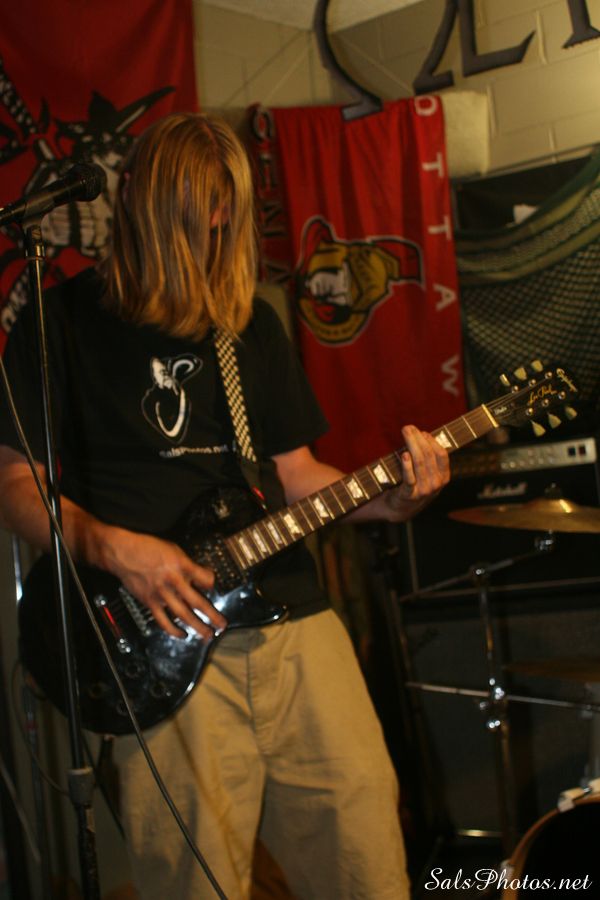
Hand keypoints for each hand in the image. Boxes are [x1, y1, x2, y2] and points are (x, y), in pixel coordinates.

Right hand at [99, 527, 226, 638]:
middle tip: (222, 625)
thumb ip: (187, 564)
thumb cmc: (147, 548)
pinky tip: (183, 635)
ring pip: (183, 615)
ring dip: (198, 627)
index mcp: (181, 565)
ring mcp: (162, 594)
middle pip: (198, 602)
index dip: (212, 583)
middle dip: (212, 615)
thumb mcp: (173, 549)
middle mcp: (174, 581)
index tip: (214, 586)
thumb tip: (199, 575)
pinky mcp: (150, 602)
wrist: (123, 552)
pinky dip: (174, 630)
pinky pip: (163, 620)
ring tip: (208, 635)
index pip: (205, 578)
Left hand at [385, 425, 449, 520]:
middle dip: (418, 439)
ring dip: (411, 444)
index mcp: (444, 477)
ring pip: (419, 462)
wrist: (402, 508)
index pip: (442, 455)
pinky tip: (404, 454)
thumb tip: (424, 434)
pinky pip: (409, 477)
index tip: (422, 432)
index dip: (432, 441)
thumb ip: (429, 458)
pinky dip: (406, 465)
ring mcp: (424, 490)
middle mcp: (436, 484)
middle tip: (408, 428)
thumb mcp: (428, 473)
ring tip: (405, 433)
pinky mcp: (409, 494)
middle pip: (428, 455)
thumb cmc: (415, 484)